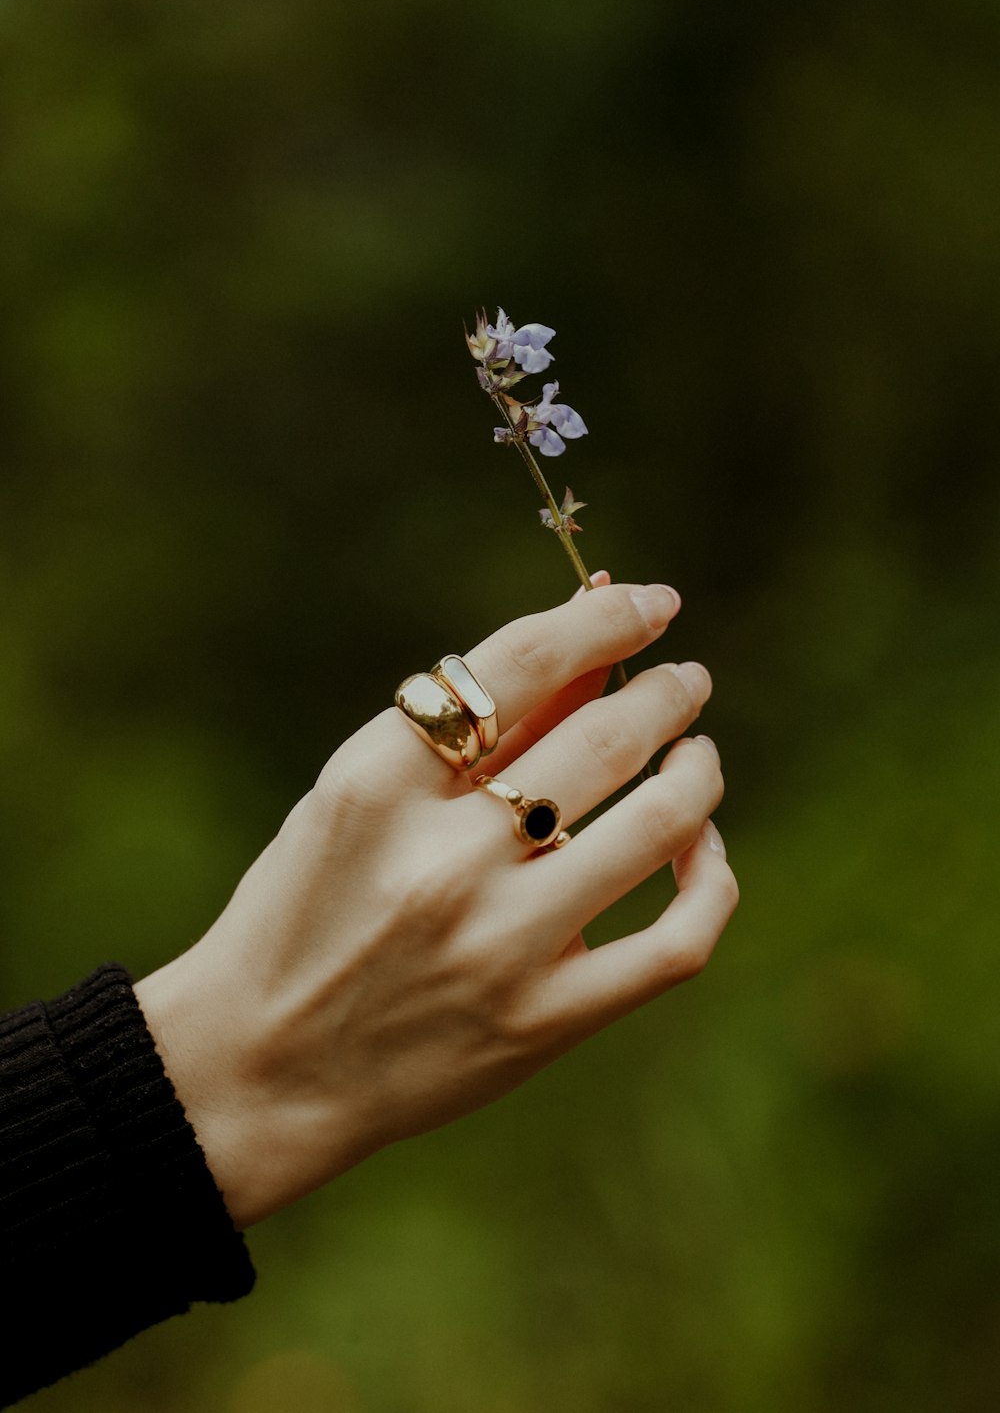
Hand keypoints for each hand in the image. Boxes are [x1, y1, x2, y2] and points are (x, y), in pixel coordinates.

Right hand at [135, 582, 736, 1227]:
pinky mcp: (544, 1021)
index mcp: (374, 786)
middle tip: (685, 679)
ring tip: (696, 750)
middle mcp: (441, 861)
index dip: (603, 618)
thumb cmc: (308, 909)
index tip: (650, 603)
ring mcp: (499, 946)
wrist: (262, 1071)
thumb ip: (474, 731)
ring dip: (697, 768)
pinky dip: (712, 882)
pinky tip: (702, 848)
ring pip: (657, 825)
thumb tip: (595, 644)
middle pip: (601, 740)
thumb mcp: (361, 800)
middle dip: (664, 693)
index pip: (519, 664)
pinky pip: (677, 942)